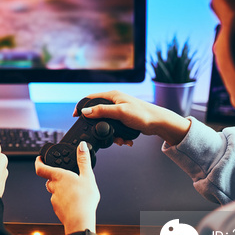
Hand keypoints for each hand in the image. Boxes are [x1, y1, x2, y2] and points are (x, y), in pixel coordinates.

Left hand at [36, 141, 98, 233]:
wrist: (80, 221)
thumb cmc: (83, 200)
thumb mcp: (87, 177)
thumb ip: (83, 160)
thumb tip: (82, 145)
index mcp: (59, 176)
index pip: (41, 168)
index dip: (39, 162)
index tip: (39, 159)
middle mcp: (54, 187)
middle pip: (49, 180)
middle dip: (55, 177)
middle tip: (65, 175)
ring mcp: (54, 199)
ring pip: (54, 191)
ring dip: (60, 189)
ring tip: (73, 190)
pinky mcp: (57, 209)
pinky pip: (58, 202)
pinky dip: (64, 200)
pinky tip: (74, 202)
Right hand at [76, 90, 190, 145]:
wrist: (159, 123)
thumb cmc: (143, 114)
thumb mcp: (120, 112)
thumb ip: (102, 111)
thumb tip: (85, 112)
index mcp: (112, 95)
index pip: (91, 98)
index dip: (82, 107)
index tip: (76, 116)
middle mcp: (115, 101)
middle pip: (98, 112)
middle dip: (99, 125)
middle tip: (101, 133)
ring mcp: (119, 111)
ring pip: (106, 123)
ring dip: (110, 133)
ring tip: (118, 139)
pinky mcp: (124, 120)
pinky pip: (115, 128)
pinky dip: (118, 136)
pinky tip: (124, 139)